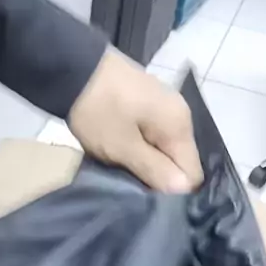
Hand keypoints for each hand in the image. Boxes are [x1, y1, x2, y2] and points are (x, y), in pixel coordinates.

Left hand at [70, 51, 202, 193]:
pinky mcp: (149, 106)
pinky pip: (154, 138)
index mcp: (179, 126)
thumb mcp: (123, 147)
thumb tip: (184, 189)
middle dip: (161, 179)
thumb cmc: (99, 111)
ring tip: (127, 172)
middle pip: (180, 162)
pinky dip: (142, 150)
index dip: (175, 192)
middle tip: (135, 188)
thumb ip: (155, 169)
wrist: (72, 66)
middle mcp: (180, 116)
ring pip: (166, 151)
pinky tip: (125, 154)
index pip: (193, 174)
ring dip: (149, 165)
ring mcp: (165, 108)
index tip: (151, 199)